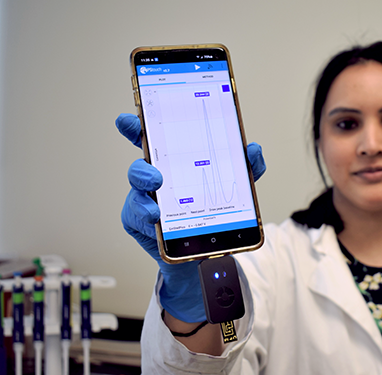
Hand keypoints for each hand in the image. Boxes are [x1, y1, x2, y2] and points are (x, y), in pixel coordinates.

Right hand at [116, 113, 265, 322]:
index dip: (138, 127)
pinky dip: (146, 219)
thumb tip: (253, 150)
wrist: (206, 248)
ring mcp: (144, 199)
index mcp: (172, 161)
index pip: (153, 138)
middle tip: (155, 176)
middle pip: (140, 166)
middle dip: (142, 169)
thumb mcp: (238, 187)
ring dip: (144, 200)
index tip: (128, 120)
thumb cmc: (212, 208)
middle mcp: (154, 177)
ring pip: (136, 193)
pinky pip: (136, 218)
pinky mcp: (138, 221)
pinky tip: (155, 221)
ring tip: (156, 210)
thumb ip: (247, 168)